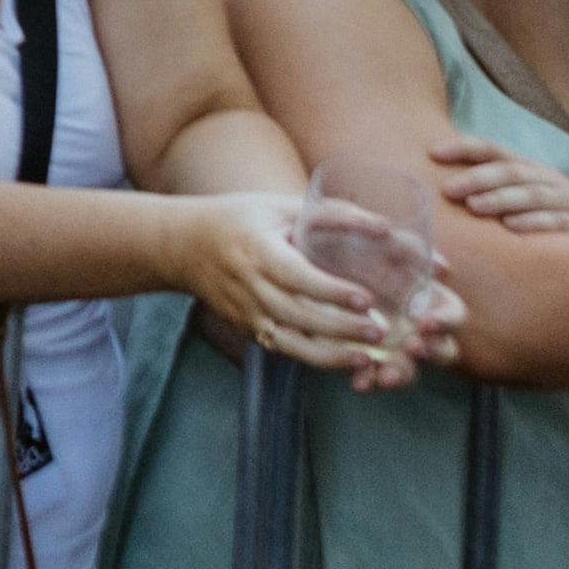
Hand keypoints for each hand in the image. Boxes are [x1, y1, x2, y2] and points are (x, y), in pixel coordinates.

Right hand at [176, 194, 410, 386]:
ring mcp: (245, 312)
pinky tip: (342, 362)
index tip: (366, 298)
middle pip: (296, 314)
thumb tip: (384, 227)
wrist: (183, 246)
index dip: (330, 290)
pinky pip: (282, 349)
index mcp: (256, 249)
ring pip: (288, 342)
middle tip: (378, 331)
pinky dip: (312, 359)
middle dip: (339, 327)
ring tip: (366, 358)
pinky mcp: (247, 329)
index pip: (295, 275)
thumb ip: (330, 215)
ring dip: (328, 355)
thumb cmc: (238, 219)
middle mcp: (249, 285)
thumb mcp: (278, 206)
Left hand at [429, 134, 568, 232]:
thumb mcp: (528, 192)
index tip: (432, 152)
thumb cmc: (558, 210)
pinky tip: (513, 228)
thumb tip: (441, 185)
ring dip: (502, 199)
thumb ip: (494, 186)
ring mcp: (568, 201)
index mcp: (529, 168)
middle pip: (511, 172)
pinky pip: (559, 222)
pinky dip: (536, 223)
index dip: (464, 148)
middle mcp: (547, 180)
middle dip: (478, 178)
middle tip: (448, 189)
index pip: (494, 149)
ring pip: (534, 195)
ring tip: (474, 206)